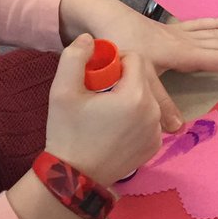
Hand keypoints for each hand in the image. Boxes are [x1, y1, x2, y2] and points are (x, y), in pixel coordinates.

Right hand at [44, 34, 161, 185]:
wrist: (72, 179)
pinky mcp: (154, 146)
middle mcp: (154, 112)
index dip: (115, 60)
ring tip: (105, 110)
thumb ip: (75, 57)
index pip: (136, 58)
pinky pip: (148, 119)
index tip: (97, 74)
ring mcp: (156, 132)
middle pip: (143, 78)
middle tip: (98, 92)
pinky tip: (114, 127)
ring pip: (146, 98)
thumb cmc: (67, 133)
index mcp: (136, 96)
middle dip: (122, 78)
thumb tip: (89, 39)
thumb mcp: (62, 91)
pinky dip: (135, 117)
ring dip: (129, 97)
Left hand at [57, 0, 217, 132]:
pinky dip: (216, 23)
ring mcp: (178, 33)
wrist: (103, 20)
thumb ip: (158, 104)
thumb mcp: (137, 79)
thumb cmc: (119, 48)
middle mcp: (185, 41)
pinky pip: (200, 25)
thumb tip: (177, 129)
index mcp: (182, 54)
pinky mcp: (170, 29)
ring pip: (216, 32)